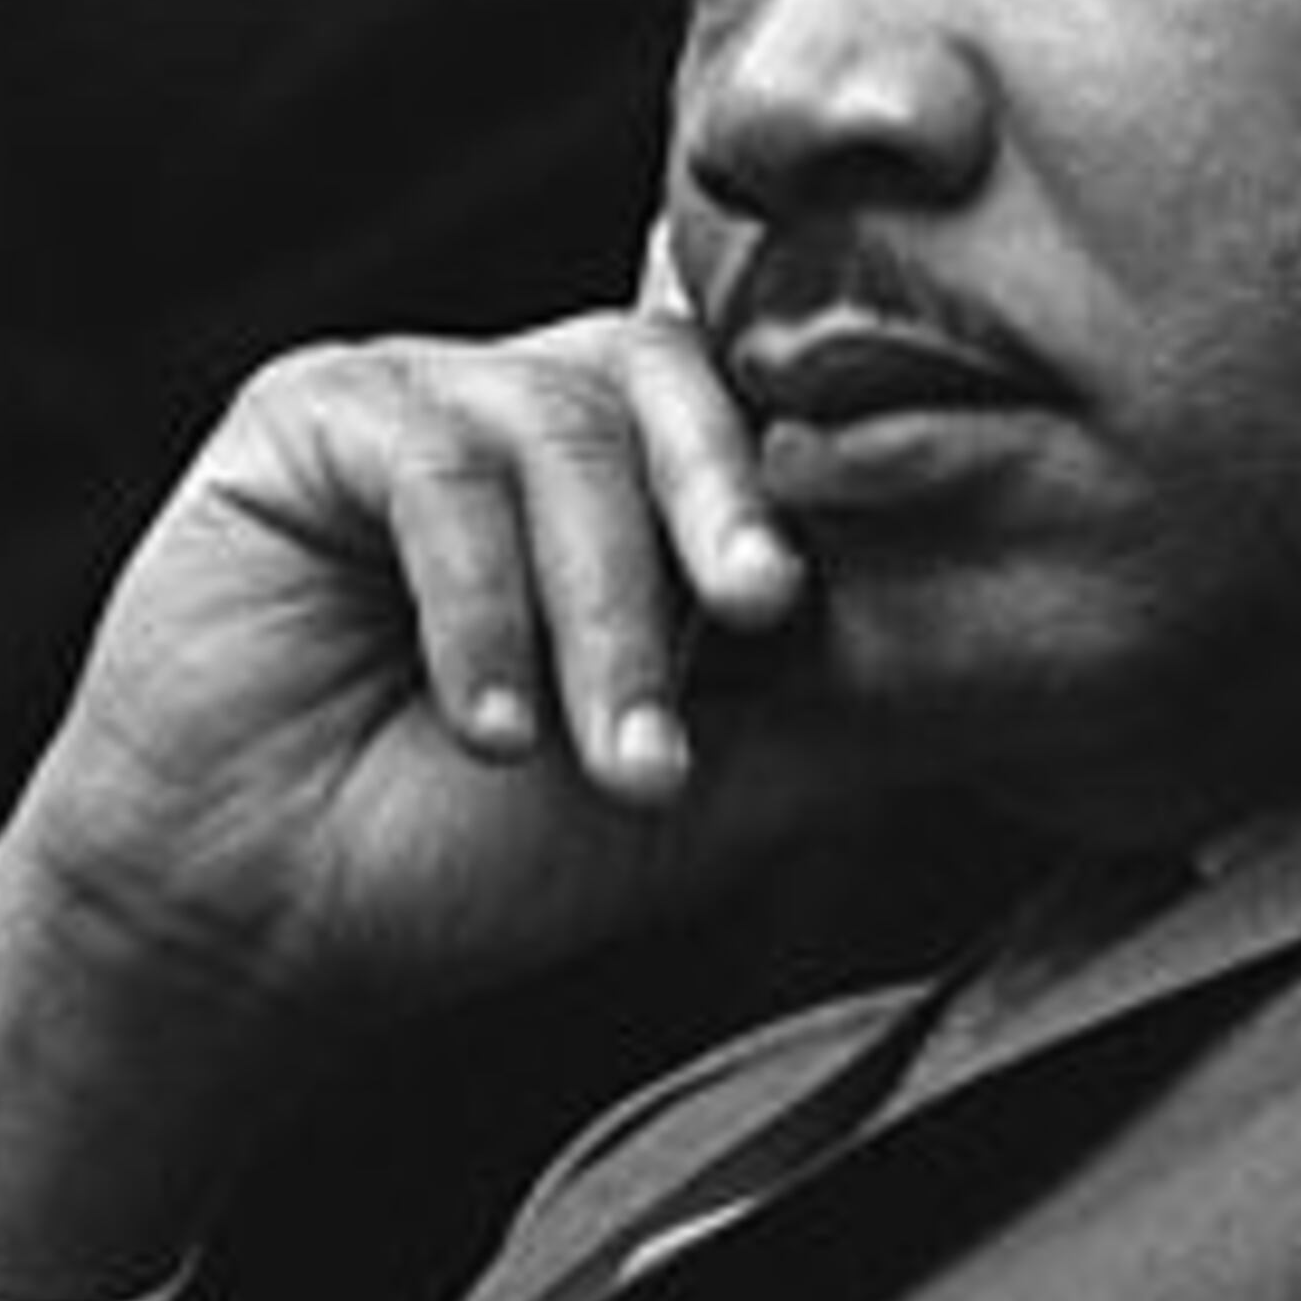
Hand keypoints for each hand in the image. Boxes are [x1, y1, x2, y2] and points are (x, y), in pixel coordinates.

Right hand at [0, 309, 839, 1300]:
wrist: (262, 926)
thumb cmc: (476, 861)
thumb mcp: (713, 791)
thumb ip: (848, 700)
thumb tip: (1038, 653)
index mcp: (636, 476)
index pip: (758, 402)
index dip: (820, 464)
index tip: (853, 586)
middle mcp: (536, 408)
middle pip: (677, 374)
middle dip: (733, 502)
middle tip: (764, 618)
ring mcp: (420, 398)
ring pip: (562, 426)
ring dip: (601, 609)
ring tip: (606, 761)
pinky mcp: (308, 411)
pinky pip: (430, 458)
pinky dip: (477, 605)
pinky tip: (483, 726)